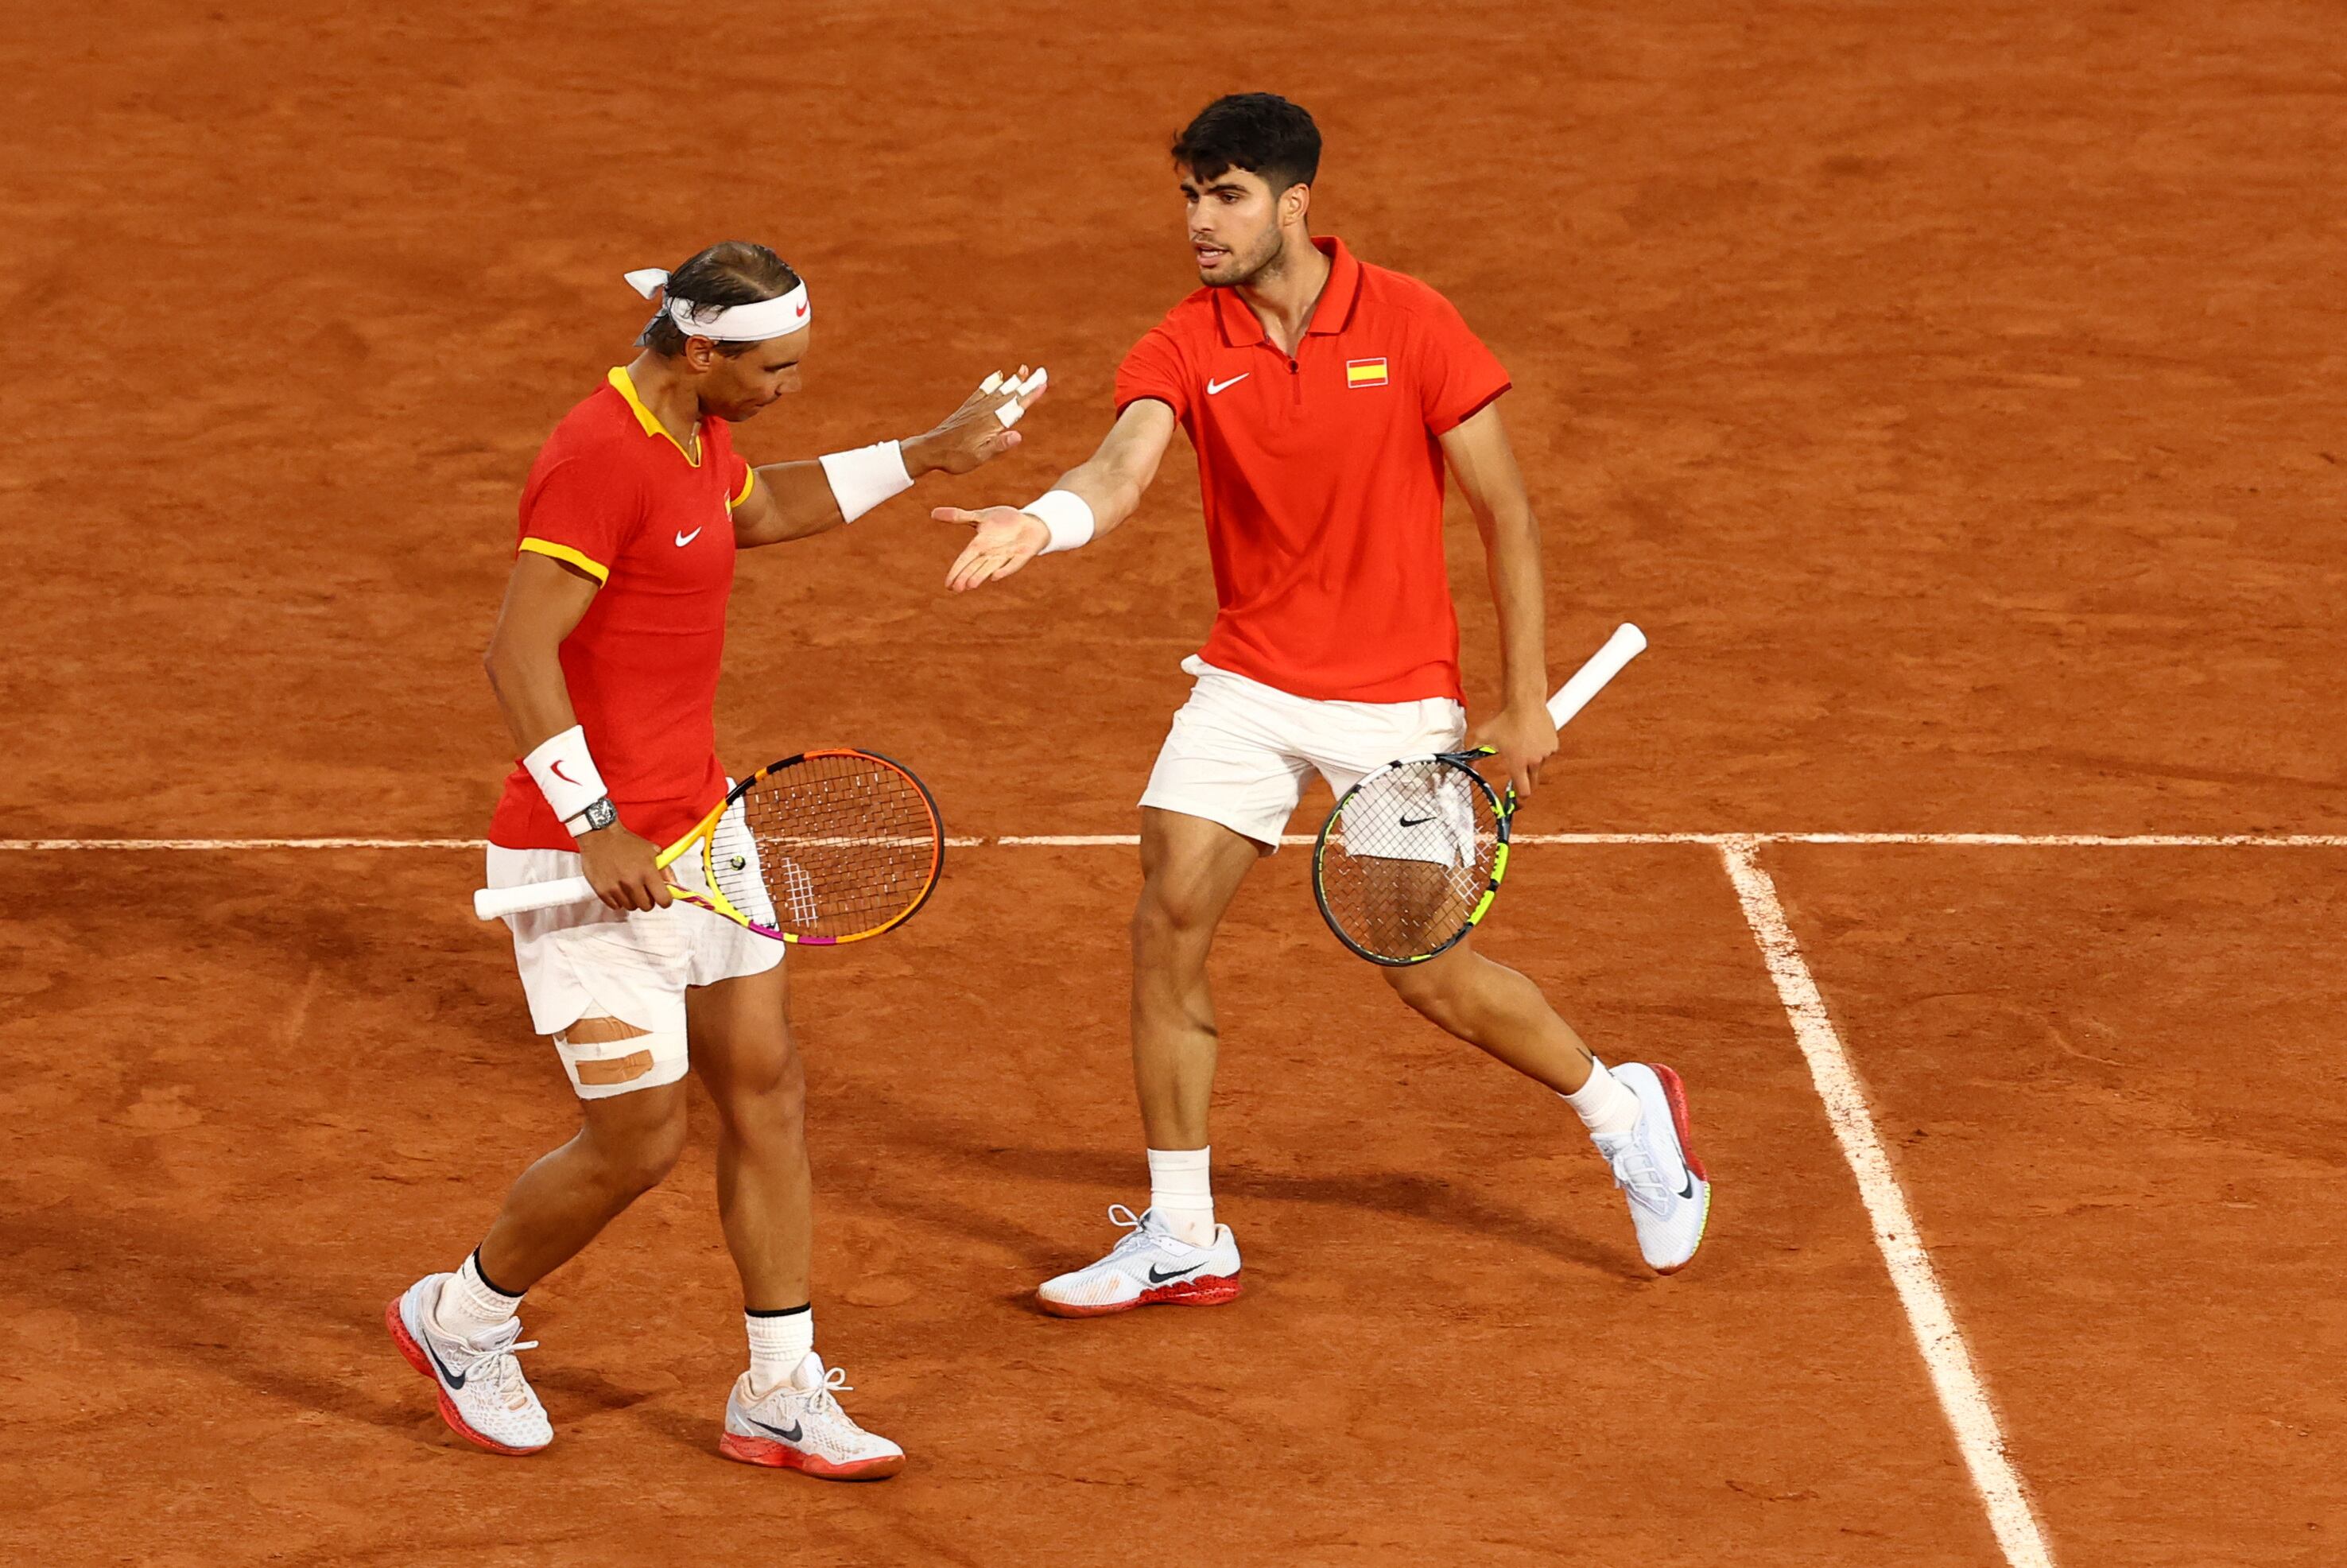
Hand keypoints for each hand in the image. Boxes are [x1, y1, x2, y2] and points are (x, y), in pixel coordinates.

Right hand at [577, 822, 670, 910]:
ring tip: (628, 886)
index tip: (662, 898)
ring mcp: (616, 888)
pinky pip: (615, 906)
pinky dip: (617, 900)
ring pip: (631, 907)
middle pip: (647, 907)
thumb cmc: (626, 843)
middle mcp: (632, 882)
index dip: (665, 900)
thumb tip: (674, 886)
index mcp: (647, 871)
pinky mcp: (602, 891)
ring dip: (632, 899)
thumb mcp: (651, 851)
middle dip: (648, 900)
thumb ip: (665, 870)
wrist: (600, 836)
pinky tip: (617, 887)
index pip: (663, 899)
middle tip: (643, 890)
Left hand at [902, 365, 1046, 476]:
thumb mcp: (979, 457)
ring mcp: (975, 408)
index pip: (1016, 406)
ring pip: (999, 391)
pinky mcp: (967, 408)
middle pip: (1010, 395)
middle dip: (1027, 384)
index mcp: (991, 423)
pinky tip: (998, 376)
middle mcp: (985, 411)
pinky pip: (983, 391)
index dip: (1031, 394)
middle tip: (1042, 372)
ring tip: (1024, 369)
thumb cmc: (955, 457)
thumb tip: (1018, 436)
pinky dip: (992, 382)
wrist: (930, 450)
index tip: (1043, 383)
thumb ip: (998, 445)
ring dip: (1013, 380)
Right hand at [935, 504, 1049, 591]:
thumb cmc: (1004, 521)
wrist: (1029, 523)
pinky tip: (995, 577)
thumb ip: (959, 517)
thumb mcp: (980, 516)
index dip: (956, 570)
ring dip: (981, 576)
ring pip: (991, 567)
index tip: (947, 585)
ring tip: (970, 585)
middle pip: (976, 566)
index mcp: (980, 545)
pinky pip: (1013, 564)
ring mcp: (1007, 555)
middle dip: (967, 576)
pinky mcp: (1022, 555)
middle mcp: (991, 553)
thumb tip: (932, 513)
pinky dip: (1005, 569)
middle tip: (957, 589)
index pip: (965, 559)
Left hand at [1466, 700, 1559, 799]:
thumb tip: (1466, 768)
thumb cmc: (1503, 719)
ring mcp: (1546, 753)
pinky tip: (1531, 739)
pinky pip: (1546, 755)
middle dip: (1525, 786)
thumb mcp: (1482, 737)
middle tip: (1518, 783)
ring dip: (1531, 764)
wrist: (1525, 702)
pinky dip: (1540, 752)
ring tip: (1521, 747)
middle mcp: (1534, 761)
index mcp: (1518, 763)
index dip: (1519, 801)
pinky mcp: (1553, 745)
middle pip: (1532, 785)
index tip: (1516, 804)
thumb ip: (1473, 755)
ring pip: (1539, 767)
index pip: (1523, 792)